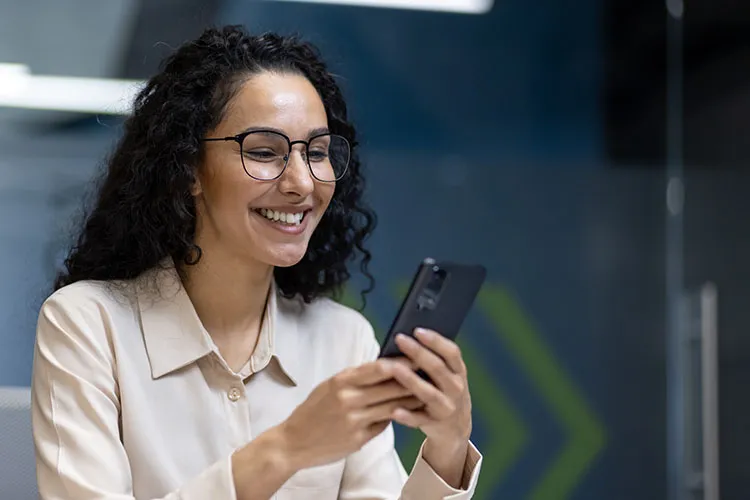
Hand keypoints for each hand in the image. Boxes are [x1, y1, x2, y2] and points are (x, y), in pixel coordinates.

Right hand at [278, 359, 423, 470]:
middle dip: (413, 379)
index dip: (401, 362)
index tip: (418, 356)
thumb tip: (384, 366)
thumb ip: (355, 378)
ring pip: (393, 406)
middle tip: (432, 373)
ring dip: (412, 399)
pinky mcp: (359, 438)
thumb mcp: (329, 386)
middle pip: (391, 387)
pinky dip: (397, 417)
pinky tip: (410, 412)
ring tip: (428, 392)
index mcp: (341, 381)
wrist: (293, 442)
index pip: (378, 367)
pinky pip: (384, 424)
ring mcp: (355, 420)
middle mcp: (349, 399)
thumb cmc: (313, 410)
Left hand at [390, 329, 472, 487]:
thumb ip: (433, 359)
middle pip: (437, 368)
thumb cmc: (443, 391)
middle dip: (417, 352)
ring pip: (428, 393)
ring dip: (411, 380)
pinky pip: (420, 420)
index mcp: (459, 372)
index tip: (417, 330)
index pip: (451, 352)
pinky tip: (394, 410)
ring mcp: (447, 407)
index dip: (435, 340)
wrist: (455, 428)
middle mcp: (456, 388)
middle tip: (399, 338)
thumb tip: (406, 338)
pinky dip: (408, 416)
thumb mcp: (447, 375)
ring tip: (393, 368)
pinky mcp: (435, 424)